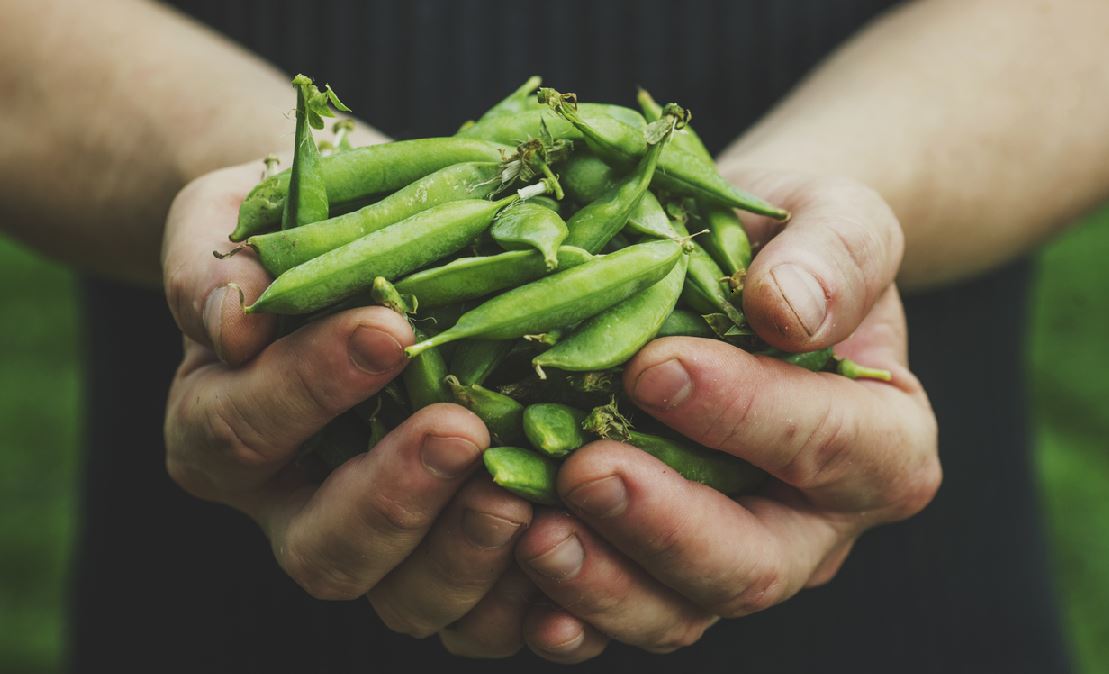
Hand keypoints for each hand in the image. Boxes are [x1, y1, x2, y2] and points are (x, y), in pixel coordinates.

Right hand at [161, 161, 534, 647]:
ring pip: (401, 597)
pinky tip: (566, 545)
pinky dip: (521, 598)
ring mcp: (373, 541)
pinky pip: (475, 614)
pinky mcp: (444, 557)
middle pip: (322, 546)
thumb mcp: (230, 214)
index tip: (387, 331)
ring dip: (462, 557)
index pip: (242, 428)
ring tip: (519, 495)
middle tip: (460, 430)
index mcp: (222, 424)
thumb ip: (213, 261)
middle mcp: (290, 502)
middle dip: (392, 496)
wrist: (351, 247)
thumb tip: (234, 317)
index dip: (307, 388)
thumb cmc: (291, 226)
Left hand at [499, 173, 940, 661]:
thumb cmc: (797, 247)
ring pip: (680, 610)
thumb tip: (788, 310)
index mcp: (881, 442)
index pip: (830, 445)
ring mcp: (736, 555)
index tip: (656, 367)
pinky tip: (518, 580)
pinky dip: (567, 610)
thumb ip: (834, 257)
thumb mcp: (837, 219)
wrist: (752, 281)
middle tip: (585, 472)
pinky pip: (620, 610)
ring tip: (535, 535)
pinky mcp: (664, 571)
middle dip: (664, 526)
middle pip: (754, 563)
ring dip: (604, 584)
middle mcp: (814, 523)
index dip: (746, 415)